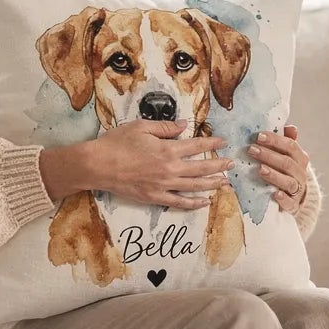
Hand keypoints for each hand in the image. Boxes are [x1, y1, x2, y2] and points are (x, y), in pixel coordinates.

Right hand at [49, 120, 231, 208]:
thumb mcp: (142, 127)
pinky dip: (193, 203)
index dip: (212, 144)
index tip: (223, 142)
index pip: (197, 146)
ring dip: (212, 184)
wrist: (98, 165)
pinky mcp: (154, 198)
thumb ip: (166, 127)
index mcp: (168, 149)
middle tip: (231, 164)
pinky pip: (179, 202)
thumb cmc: (117, 142)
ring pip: (194, 187)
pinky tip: (204, 202)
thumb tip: (185, 125)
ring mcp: (163, 186)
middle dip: (219, 166)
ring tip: (225, 182)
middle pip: (201, 168)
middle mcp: (170, 169)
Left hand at [252, 124, 310, 213]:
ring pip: (288, 181)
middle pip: (286, 163)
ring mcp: (298, 190)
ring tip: (260, 169)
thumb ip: (286, 142)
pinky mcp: (293, 205)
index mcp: (300, 158)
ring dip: (274, 175)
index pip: (290, 146)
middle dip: (269, 155)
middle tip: (251, 150)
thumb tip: (291, 127)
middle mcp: (301, 172)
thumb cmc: (286, 171)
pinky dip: (283, 199)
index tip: (259, 136)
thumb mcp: (287, 156)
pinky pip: (290, 202)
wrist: (295, 197)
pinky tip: (275, 194)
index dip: (275, 140)